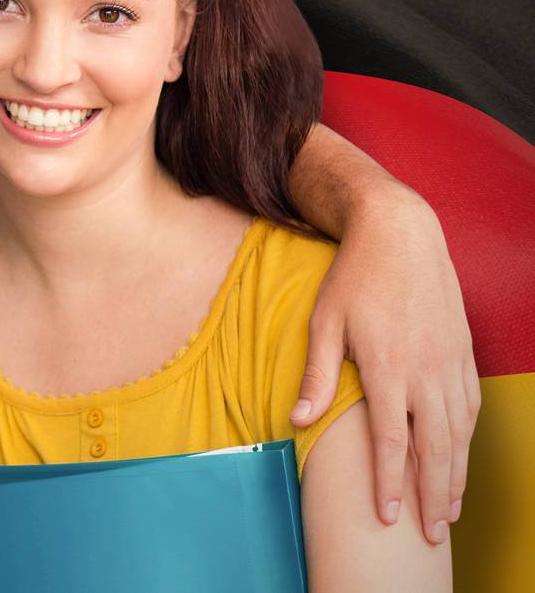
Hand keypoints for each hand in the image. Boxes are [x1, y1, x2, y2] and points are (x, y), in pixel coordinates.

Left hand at [292, 188, 477, 544]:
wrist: (400, 235)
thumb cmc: (353, 278)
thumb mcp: (323, 322)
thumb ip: (316, 375)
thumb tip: (298, 421)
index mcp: (388, 368)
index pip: (394, 442)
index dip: (391, 484)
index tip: (388, 517)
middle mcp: (426, 372)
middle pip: (435, 449)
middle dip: (433, 497)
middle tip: (429, 534)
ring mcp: (450, 363)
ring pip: (459, 434)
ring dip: (455, 476)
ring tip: (449, 511)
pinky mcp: (462, 353)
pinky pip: (471, 407)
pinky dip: (467, 440)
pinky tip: (460, 459)